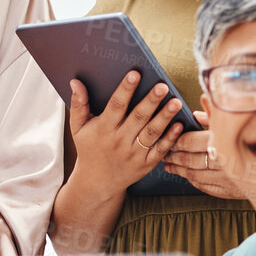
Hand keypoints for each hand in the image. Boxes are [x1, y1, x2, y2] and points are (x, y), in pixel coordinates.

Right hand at [66, 72, 186, 193]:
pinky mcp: (146, 164)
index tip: (135, 74)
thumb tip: (75, 82)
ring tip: (176, 102)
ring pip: (152, 133)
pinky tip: (179, 124)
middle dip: (151, 101)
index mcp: (103, 129)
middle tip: (162, 86)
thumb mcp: (78, 128)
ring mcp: (134, 154)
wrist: (97, 182)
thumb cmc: (89, 149)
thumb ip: (78, 104)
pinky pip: (160, 150)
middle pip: (138, 118)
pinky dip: (170, 138)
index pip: (115, 106)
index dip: (125, 89)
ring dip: (164, 117)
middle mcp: (119, 141)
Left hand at [161, 112, 246, 199]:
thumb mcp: (239, 121)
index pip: (189, 142)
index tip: (169, 137)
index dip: (176, 141)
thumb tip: (199, 105)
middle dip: (173, 156)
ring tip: (169, 164)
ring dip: (179, 169)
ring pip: (193, 175)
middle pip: (188, 159)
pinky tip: (186, 175)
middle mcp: (223, 162)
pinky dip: (193, 180)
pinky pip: (204, 186)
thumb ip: (217, 115)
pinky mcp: (230, 191)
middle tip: (164, 152)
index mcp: (223, 142)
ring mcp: (226, 179)